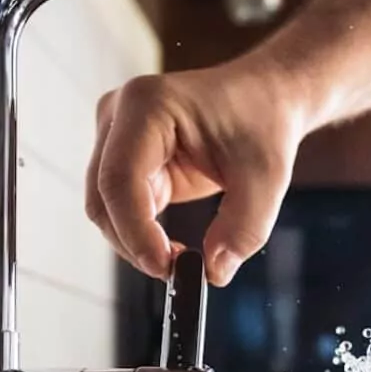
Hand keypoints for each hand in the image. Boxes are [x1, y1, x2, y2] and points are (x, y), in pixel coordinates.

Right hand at [85, 56, 307, 285]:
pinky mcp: (125, 159)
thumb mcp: (267, 178)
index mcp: (148, 105)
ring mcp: (116, 137)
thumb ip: (244, 229)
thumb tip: (214, 272)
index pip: (120, 178)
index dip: (135, 230)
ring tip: (180, 259)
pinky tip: (172, 246)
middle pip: (103, 197)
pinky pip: (121, 209)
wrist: (264, 99)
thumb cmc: (262, 122)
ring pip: (105, 208)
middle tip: (176, 272)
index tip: (166, 266)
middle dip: (134, 242)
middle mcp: (120, 115)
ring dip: (135, 242)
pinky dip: (141, 234)